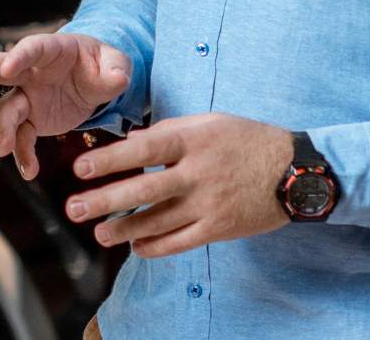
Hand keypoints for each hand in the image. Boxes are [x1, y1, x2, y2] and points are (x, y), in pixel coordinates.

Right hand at [0, 32, 130, 178]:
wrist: (95, 80)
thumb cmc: (101, 64)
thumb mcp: (116, 62)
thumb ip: (117, 68)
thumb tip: (117, 79)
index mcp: (52, 50)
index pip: (32, 49)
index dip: (18, 57)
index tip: (7, 68)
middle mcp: (32, 71)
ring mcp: (28, 95)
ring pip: (7, 109)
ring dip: (2, 129)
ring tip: (2, 149)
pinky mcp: (32, 119)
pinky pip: (21, 137)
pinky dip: (22, 153)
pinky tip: (28, 170)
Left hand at [63, 112, 291, 256]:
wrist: (296, 171)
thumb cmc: (246, 140)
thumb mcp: (209, 122)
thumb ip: (170, 130)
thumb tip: (130, 140)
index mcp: (193, 139)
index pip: (143, 149)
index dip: (109, 160)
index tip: (80, 169)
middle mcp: (199, 172)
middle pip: (144, 189)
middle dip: (105, 201)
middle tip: (74, 209)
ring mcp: (209, 203)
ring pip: (158, 221)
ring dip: (124, 229)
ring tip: (99, 234)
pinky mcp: (220, 227)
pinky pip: (180, 241)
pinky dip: (155, 245)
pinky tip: (135, 246)